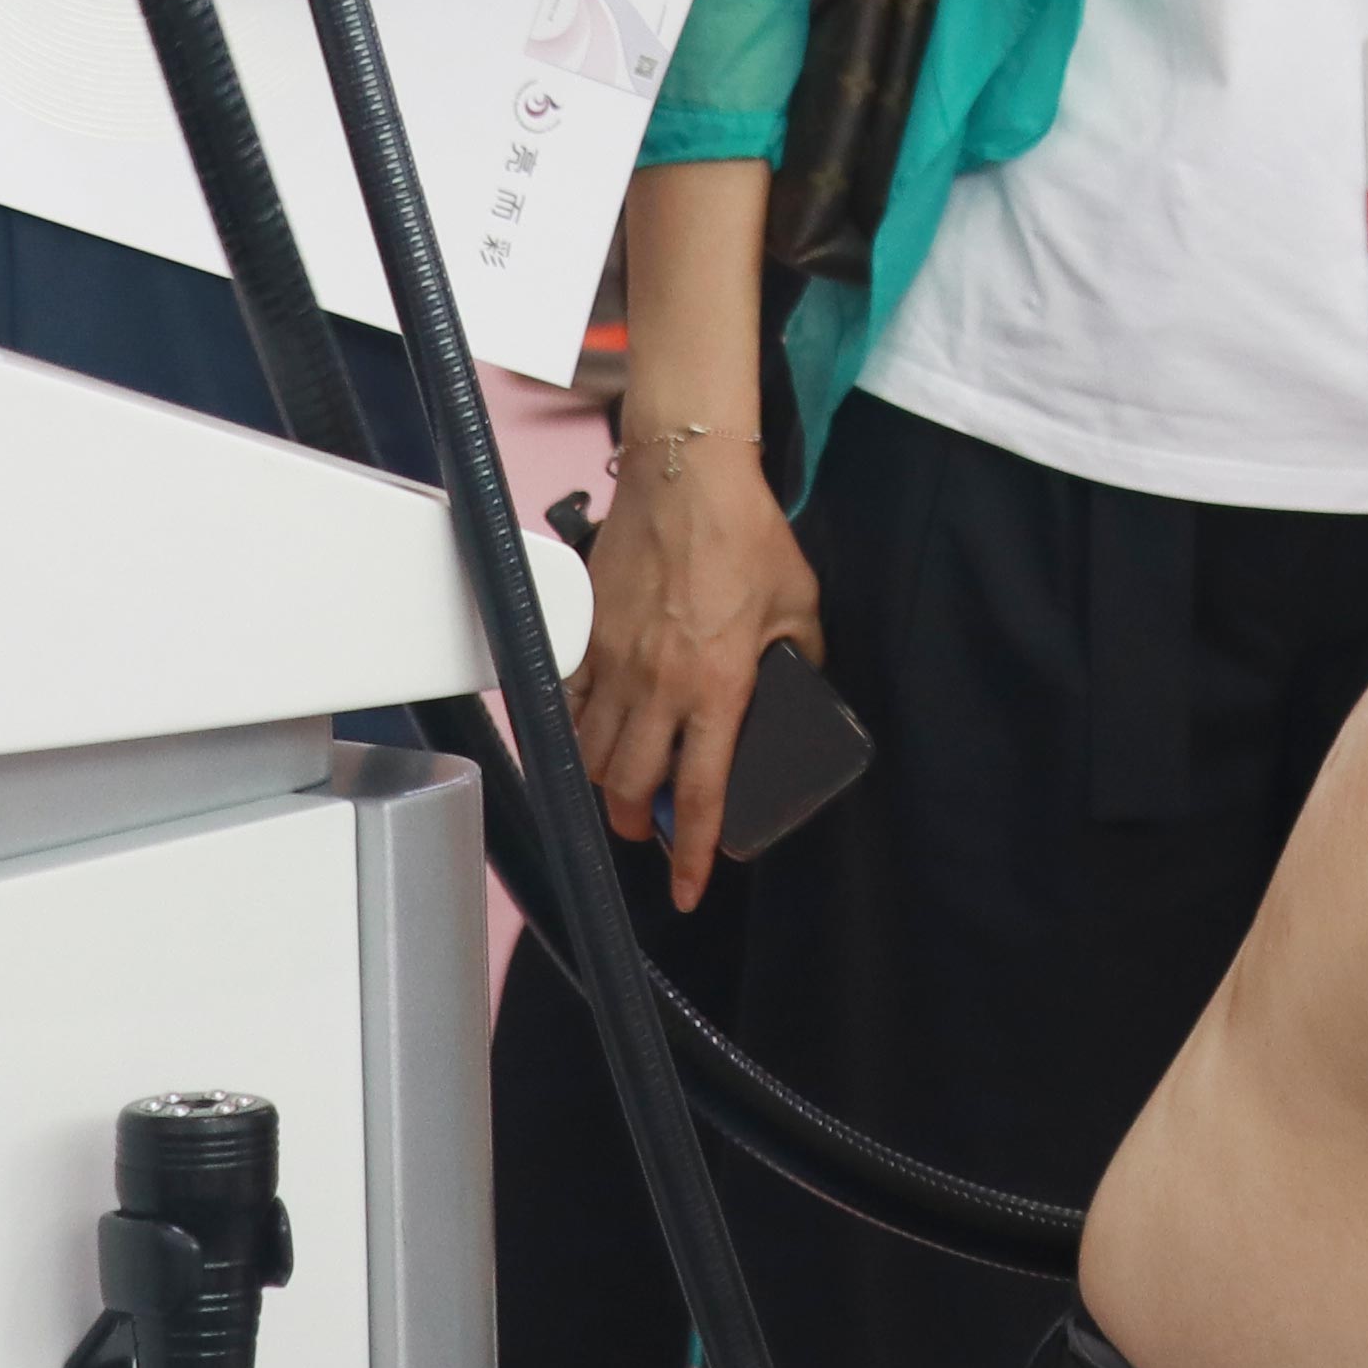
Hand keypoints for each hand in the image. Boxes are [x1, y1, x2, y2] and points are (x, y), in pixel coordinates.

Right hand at [567, 431, 826, 909]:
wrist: (687, 477)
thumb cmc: (747, 535)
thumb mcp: (800, 604)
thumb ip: (801, 656)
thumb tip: (802, 686)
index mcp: (717, 688)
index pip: (701, 796)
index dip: (694, 855)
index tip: (689, 891)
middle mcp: (658, 687)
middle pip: (627, 790)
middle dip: (634, 826)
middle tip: (648, 829)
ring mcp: (614, 663)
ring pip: (589, 754)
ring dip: (602, 783)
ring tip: (621, 784)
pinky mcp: (584, 635)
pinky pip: (565, 705)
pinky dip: (572, 731)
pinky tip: (589, 731)